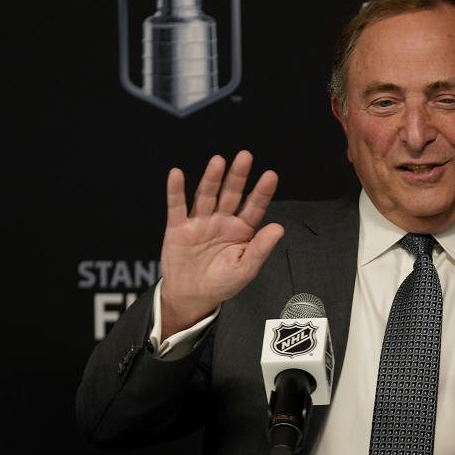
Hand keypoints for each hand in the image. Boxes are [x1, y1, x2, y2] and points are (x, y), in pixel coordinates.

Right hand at [159, 151, 284, 339]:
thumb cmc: (221, 283)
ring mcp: (200, 222)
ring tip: (218, 162)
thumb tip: (279, 229)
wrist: (192, 297)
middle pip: (231, 194)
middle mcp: (222, 220)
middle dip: (238, 176)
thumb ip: (261, 249)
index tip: (271, 176)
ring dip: (212, 178)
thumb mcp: (245, 269)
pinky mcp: (178, 227)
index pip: (254, 206)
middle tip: (245, 156)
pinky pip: (177, 206)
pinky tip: (177, 175)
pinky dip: (176, 190)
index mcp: (241, 230)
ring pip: (206, 195)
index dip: (262, 191)